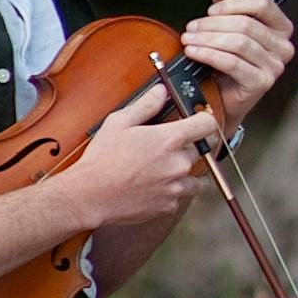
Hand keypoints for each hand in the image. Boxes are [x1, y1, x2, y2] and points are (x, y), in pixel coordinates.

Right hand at [71, 80, 219, 235]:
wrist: (90, 196)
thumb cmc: (101, 160)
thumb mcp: (119, 123)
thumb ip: (145, 105)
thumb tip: (160, 92)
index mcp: (170, 139)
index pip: (208, 124)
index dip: (204, 120)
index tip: (198, 122)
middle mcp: (179, 163)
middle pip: (202, 150)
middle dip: (189, 147)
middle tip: (169, 148)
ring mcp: (176, 186)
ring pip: (198, 178)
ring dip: (187, 173)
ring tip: (166, 170)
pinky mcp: (170, 206)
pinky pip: (182, 196)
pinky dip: (173, 192)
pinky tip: (156, 186)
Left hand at [179, 0, 295, 117]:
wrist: (220, 99)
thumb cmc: (225, 62)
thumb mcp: (225, 25)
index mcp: (281, 28)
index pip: (262, 4)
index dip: (232, 4)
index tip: (210, 10)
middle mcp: (284, 47)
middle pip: (246, 24)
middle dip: (212, 24)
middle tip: (190, 28)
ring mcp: (275, 67)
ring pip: (238, 42)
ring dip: (207, 39)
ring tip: (187, 40)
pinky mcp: (262, 83)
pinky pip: (232, 62)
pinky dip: (208, 55)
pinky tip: (193, 53)